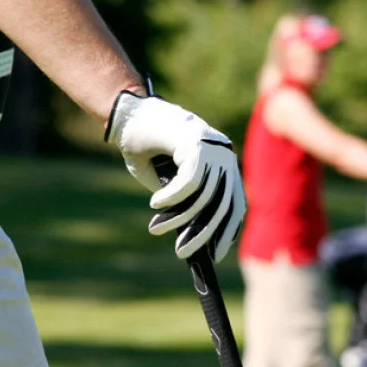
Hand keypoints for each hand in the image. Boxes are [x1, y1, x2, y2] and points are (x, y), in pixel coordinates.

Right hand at [105, 90, 245, 261]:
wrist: (131, 112)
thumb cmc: (150, 148)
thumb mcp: (168, 181)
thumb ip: (183, 201)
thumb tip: (193, 234)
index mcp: (223, 164)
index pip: (235, 202)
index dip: (227, 230)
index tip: (216, 254)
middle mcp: (224, 156)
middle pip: (224, 204)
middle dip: (203, 233)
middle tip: (182, 252)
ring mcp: (212, 148)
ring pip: (204, 195)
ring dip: (178, 217)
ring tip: (156, 228)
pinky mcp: (195, 142)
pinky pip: (189, 182)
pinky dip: (172, 197)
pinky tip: (155, 204)